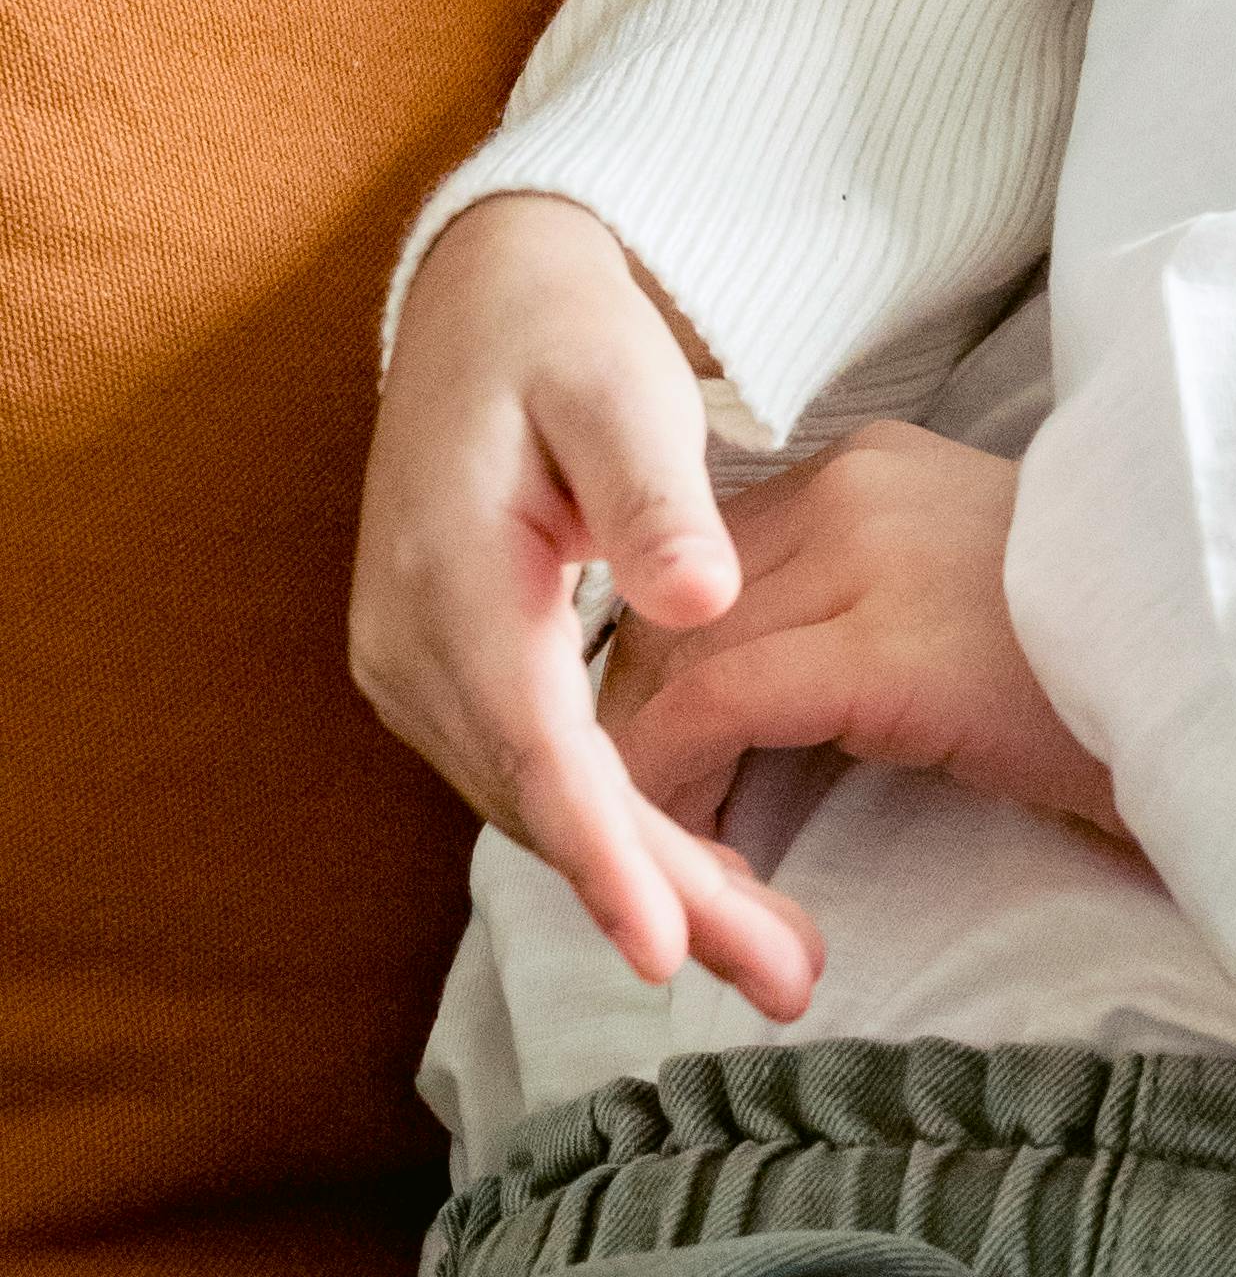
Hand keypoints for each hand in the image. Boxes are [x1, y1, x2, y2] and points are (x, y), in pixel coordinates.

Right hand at [350, 189, 822, 1014]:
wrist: (484, 302)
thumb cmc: (564, 338)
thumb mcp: (619, 389)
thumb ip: (655, 495)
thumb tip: (697, 596)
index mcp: (454, 578)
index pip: (534, 745)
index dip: (604, 850)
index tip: (667, 942)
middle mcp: (412, 644)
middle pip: (543, 805)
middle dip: (659, 900)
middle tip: (782, 973)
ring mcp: (418, 669)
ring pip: (539, 809)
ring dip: (648, 886)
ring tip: (773, 955)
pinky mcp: (449, 677)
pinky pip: (534, 781)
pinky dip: (616, 837)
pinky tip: (700, 884)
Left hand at [603, 424, 1129, 851]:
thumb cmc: (1125, 665)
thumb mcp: (975, 605)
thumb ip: (873, 609)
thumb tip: (778, 695)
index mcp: (883, 468)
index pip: (707, 557)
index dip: (662, 663)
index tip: (657, 754)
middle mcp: (859, 485)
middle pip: (674, 601)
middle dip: (636, 716)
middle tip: (628, 821)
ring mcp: (867, 557)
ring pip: (677, 655)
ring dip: (644, 764)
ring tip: (651, 854)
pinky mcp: (878, 650)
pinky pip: (713, 712)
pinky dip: (674, 787)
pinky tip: (679, 854)